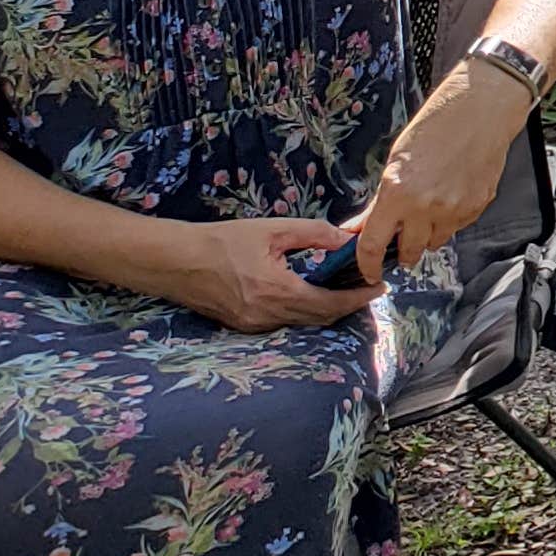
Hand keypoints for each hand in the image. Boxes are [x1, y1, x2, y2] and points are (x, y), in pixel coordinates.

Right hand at [166, 217, 382, 331]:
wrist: (175, 261)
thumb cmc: (222, 241)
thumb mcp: (272, 229)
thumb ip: (314, 234)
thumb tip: (346, 239)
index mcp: (276, 291)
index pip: (329, 304)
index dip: (358, 298)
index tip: (380, 287)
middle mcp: (266, 316)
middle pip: (320, 318)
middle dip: (347, 305)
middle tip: (367, 288)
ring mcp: (253, 325)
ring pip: (302, 323)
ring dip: (326, 310)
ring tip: (345, 289)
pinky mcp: (242, 325)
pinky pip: (282, 323)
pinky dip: (303, 312)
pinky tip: (311, 295)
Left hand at [354, 59, 533, 280]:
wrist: (482, 110)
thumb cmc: (437, 125)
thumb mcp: (396, 161)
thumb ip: (380, 201)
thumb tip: (361, 228)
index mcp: (397, 192)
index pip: (373, 246)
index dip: (367, 265)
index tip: (367, 272)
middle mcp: (425, 207)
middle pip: (409, 252)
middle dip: (402, 251)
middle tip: (401, 238)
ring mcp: (455, 209)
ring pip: (435, 243)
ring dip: (427, 235)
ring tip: (429, 210)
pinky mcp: (478, 207)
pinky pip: (457, 227)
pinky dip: (450, 220)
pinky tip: (451, 195)